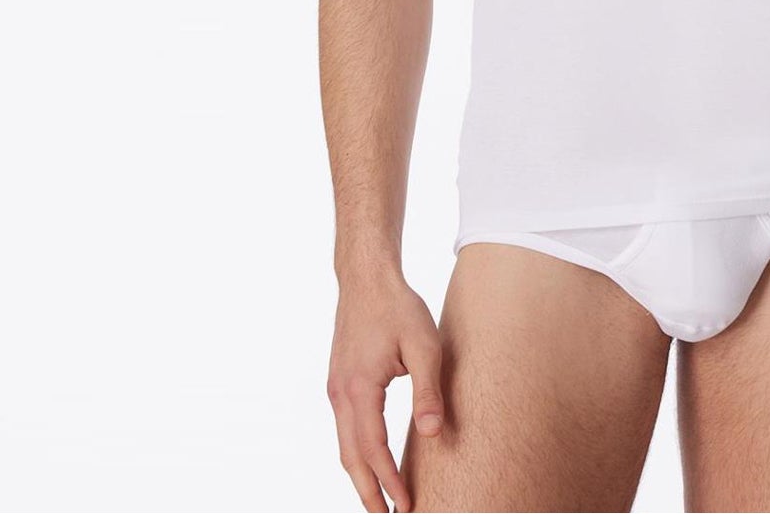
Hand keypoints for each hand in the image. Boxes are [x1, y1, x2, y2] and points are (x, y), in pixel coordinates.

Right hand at [326, 266, 446, 512]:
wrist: (366, 278)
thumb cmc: (398, 308)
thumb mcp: (423, 346)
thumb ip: (428, 391)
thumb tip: (433, 435)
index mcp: (358, 389)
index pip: (372, 449)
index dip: (389, 480)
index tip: (406, 504)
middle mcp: (340, 394)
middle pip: (350, 457)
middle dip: (368, 492)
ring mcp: (335, 388)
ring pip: (344, 445)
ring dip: (361, 475)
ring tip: (380, 499)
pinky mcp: (339, 382)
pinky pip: (345, 428)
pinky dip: (357, 452)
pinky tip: (372, 460)